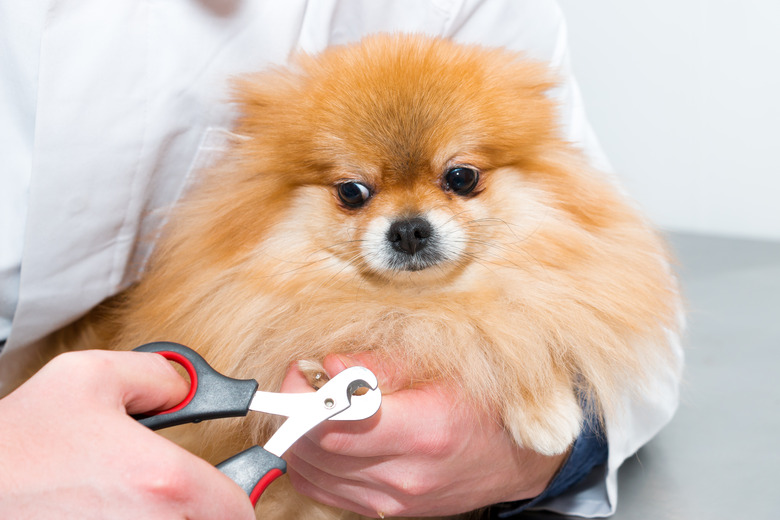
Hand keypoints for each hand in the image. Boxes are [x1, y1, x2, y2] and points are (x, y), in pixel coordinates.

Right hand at [0, 350, 255, 519]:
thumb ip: (158, 376)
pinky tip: (106, 514)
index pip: (238, 509)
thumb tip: (186, 389)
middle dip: (200, 511)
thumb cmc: (18, 442)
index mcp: (162, 481)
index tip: (226, 484)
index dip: (236, 491)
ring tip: (132, 503)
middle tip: (172, 493)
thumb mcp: (89, 376)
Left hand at [283, 354, 568, 517]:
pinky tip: (320, 437)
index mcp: (423, 431)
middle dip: (295, 409)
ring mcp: (393, 500)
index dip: (305, 395)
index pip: (336, 424)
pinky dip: (310, 463)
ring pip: (314, 471)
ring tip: (312, 404)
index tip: (302, 369)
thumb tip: (330, 363)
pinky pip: (325, 490)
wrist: (516, 461)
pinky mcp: (386, 511)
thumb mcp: (445, 369)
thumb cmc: (486, 408)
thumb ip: (382, 365)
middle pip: (317, 449)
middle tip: (301, 379)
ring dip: (300, 435)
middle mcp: (405, 474)